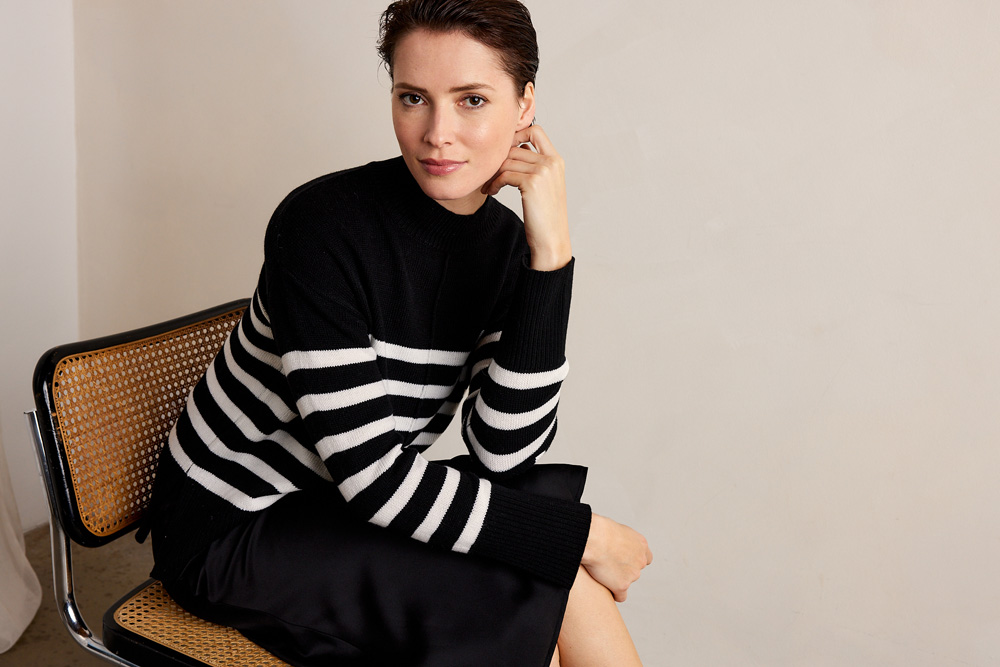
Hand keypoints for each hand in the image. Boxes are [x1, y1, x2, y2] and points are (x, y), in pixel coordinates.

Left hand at [481, 125, 570, 270]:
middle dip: (498, 159)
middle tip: (489, 174)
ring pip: (507, 160)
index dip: (516, 134)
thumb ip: (534, 165)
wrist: (551, 239)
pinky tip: (492, 191)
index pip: (535, 130)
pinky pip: (504, 174)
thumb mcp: (544, 186)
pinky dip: (494, 183)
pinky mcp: (532, 183)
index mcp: (557, 160)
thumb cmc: (545, 216)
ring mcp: (543, 171)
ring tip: (488, 185)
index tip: (503, 150)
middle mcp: (552, 162)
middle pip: (515, 147)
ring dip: (493, 173)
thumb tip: (516, 149)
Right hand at [581, 514, 652, 601]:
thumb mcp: (617, 530)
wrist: (593, 538)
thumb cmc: (599, 530)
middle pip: (635, 570)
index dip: (633, 560)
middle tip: (608, 565)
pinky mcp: (622, 585)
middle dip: (624, 570)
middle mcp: (640, 560)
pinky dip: (614, 594)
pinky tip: (605, 589)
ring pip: (627, 582)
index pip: (646, 558)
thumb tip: (616, 544)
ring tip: (602, 573)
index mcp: (641, 544)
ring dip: (617, 580)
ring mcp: (633, 574)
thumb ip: (622, 540)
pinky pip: (620, 596)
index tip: (623, 560)